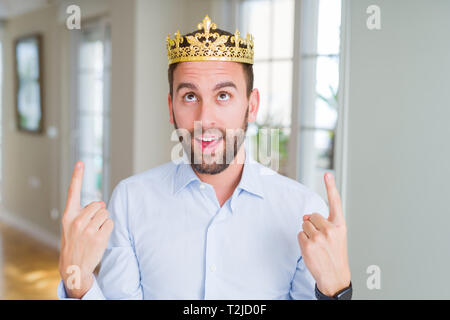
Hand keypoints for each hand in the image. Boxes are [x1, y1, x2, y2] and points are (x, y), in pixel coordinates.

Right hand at [58, 161, 113, 298]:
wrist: (73, 266)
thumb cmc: (74, 243)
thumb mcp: (71, 227)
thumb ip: (82, 213)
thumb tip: (102, 204)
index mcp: (68, 216)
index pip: (73, 192)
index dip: (77, 176)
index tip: (80, 162)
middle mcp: (77, 220)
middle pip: (99, 204)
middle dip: (100, 212)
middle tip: (92, 225)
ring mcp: (88, 229)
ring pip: (106, 214)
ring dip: (104, 221)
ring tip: (95, 233)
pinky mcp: (99, 237)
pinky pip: (111, 223)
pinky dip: (109, 228)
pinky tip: (100, 237)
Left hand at [297, 173, 350, 296]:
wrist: (335, 276)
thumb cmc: (335, 255)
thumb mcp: (335, 237)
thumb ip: (323, 223)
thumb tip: (304, 217)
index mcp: (340, 225)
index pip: (335, 202)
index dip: (331, 187)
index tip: (327, 174)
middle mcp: (330, 229)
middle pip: (312, 216)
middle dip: (312, 225)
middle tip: (321, 240)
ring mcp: (319, 237)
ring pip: (304, 225)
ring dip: (307, 234)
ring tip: (317, 246)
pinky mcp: (308, 244)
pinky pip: (299, 235)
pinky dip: (302, 241)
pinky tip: (312, 250)